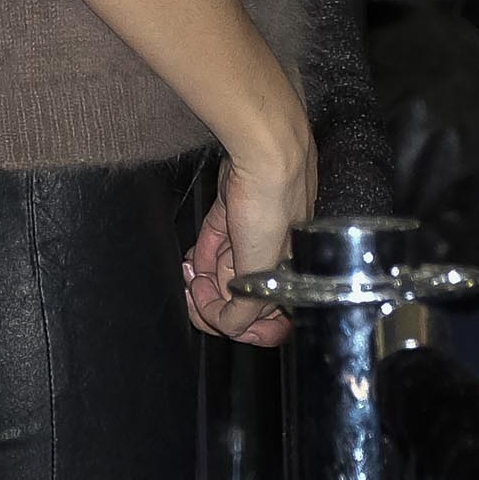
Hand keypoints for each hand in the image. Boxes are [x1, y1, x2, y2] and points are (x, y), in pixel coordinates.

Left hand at [183, 127, 318, 347]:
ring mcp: (251, 232)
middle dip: (217, 301)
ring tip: (190, 281)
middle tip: (197, 301)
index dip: (245, 327)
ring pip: (225, 268)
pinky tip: (189, 265)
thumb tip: (230, 327)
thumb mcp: (262, 268)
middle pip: (242, 294)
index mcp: (290, 272)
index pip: (268, 316)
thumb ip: (246, 308)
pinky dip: (201, 256)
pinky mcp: (231, 210)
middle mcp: (273, 255)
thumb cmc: (275, 205)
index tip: (223, 323)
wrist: (265, 152)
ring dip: (205, 280)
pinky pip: (213, 242)